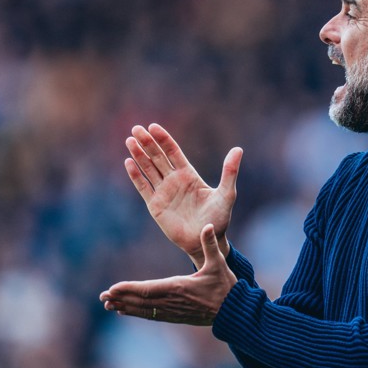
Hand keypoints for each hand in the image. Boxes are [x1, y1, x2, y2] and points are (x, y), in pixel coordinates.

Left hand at [100, 224, 237, 325]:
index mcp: (179, 287)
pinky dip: (137, 312)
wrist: (234, 311)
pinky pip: (152, 315)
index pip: (149, 289)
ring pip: (144, 310)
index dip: (130, 289)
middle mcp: (173, 301)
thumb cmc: (226, 286)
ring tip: (108, 305)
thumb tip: (208, 226)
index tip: (113, 288)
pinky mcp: (176, 316)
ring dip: (125, 307)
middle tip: (103, 297)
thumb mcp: (218, 263)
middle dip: (121, 299)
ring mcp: (173, 311)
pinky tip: (125, 311)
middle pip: (141, 301)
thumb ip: (209, 245)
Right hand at [125, 123, 242, 267]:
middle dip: (147, 143)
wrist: (206, 240)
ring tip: (129, 140)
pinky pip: (143, 187)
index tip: (153, 126)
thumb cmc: (219, 218)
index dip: (163, 139)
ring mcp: (164, 192)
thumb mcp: (226, 194)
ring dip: (139, 155)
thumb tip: (238, 149)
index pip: (173, 152)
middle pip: (158, 157)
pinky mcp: (155, 205)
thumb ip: (230, 172)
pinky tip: (128, 162)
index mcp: (189, 174)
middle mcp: (174, 180)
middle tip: (136, 129)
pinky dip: (136, 175)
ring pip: (148, 169)